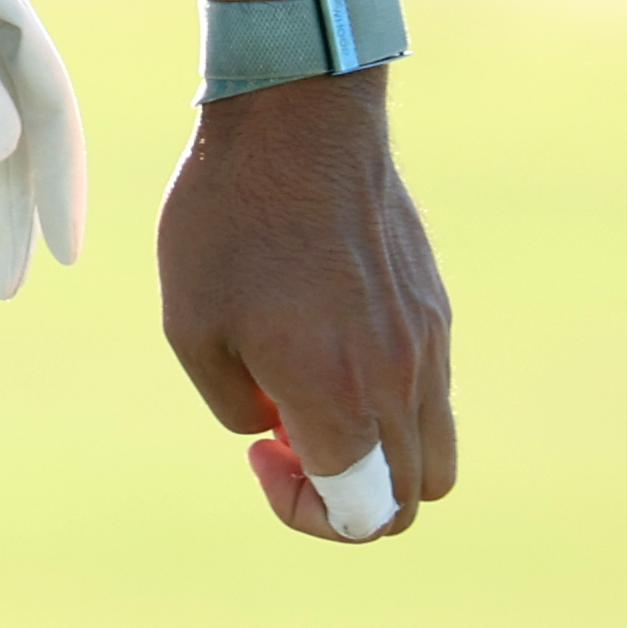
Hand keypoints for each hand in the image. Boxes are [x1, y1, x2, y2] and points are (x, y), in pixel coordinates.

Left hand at [156, 69, 455, 536]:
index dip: (307, 514)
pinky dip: (392, 400)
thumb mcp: (190, 322)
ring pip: (437, 450)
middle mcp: (402, 377)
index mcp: (339, 392)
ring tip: (312, 391)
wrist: (296, 112)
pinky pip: (434, 390)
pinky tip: (329, 339)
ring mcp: (430, 340)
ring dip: (380, 453)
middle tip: (286, 435)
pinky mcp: (436, 303)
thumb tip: (277, 426)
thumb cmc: (227, 213)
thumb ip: (234, 405)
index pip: (362, 514)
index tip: (263, 454)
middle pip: (412, 499)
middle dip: (349, 497)